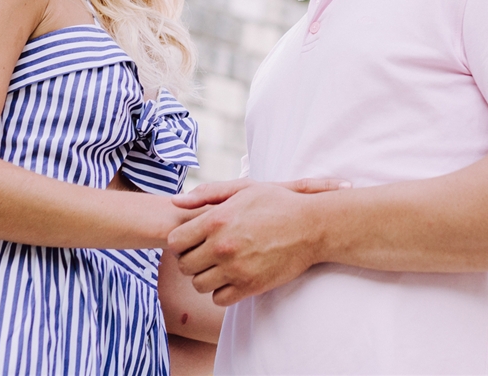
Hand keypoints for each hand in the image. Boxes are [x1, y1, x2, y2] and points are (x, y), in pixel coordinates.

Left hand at [167, 181, 344, 305]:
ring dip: (206, 277)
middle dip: (191, 259)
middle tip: (206, 253)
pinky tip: (233, 277)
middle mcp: (222, 246)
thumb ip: (207, 193)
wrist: (311, 226)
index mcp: (216, 220)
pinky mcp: (250, 286)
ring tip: (220, 266)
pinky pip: (219, 298)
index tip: (194, 239)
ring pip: (198, 284)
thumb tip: (176, 201)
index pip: (175, 241)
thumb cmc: (277, 203)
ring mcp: (235, 268)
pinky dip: (222, 291)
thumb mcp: (243, 189)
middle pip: (184, 265)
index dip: (181, 241)